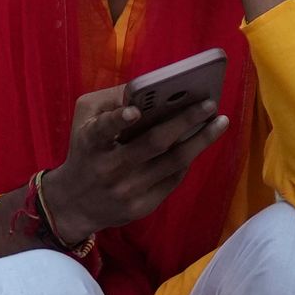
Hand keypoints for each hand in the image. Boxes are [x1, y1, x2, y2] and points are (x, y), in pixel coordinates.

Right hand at [35, 81, 233, 246]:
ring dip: (200, 140)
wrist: (75, 203)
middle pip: (153, 144)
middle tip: (209, 103)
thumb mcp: (86, 120)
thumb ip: (112, 101)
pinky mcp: (142, 206)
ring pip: (173, 162)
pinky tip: (202, 141)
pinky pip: (173, 178)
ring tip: (220, 121)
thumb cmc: (86, 150)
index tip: (135, 111)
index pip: (102, 131)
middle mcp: (109, 168)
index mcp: (91, 143)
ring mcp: (127, 190)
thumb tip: (152, 88)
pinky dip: (189, 157)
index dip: (118, 120)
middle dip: (184, 121)